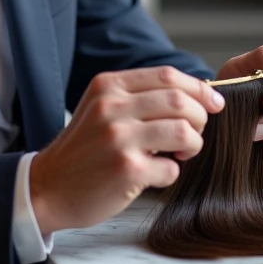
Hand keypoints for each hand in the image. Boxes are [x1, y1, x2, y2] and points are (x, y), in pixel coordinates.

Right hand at [29, 66, 225, 234]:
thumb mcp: (100, 109)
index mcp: (107, 87)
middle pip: (180, 101)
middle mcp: (111, 107)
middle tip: (194, 134)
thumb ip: (138, 97)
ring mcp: (119, 138)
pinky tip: (153, 176)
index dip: (198, 88)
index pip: (166, 75)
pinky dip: (170, 174)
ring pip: (184, 131)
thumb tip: (196, 92)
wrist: (48, 188)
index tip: (214, 102)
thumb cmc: (82, 150)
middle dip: (200, 118)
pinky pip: (171, 169)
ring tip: (178, 155)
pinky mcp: (126, 170)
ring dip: (191, 145)